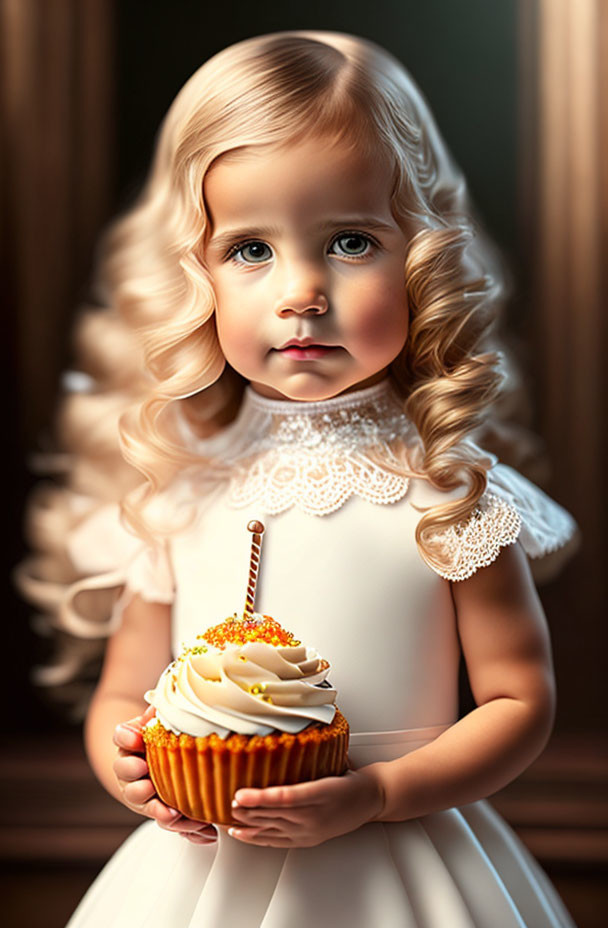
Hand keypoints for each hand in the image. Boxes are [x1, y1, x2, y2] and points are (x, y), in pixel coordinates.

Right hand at [112, 707, 216, 844]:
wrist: (163, 754)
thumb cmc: (164, 733)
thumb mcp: (162, 717)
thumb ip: (164, 711)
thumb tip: (164, 704)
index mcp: (131, 745)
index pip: (122, 737)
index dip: (126, 738)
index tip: (134, 739)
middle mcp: (133, 773)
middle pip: (128, 781)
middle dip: (137, 785)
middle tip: (148, 786)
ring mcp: (148, 796)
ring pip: (149, 808)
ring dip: (161, 813)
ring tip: (173, 814)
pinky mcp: (166, 813)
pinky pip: (176, 824)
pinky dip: (190, 831)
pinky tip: (206, 833)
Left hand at [228, 768, 383, 847]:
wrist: (370, 801)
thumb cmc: (352, 778)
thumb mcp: (334, 761)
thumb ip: (310, 754)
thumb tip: (282, 738)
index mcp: (321, 793)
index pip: (286, 797)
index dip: (260, 798)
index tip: (240, 794)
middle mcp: (314, 816)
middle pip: (273, 815)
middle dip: (247, 810)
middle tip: (224, 801)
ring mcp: (308, 831)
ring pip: (271, 829)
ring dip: (247, 823)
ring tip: (227, 815)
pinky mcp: (305, 840)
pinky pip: (275, 840)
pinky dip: (255, 837)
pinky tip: (241, 833)